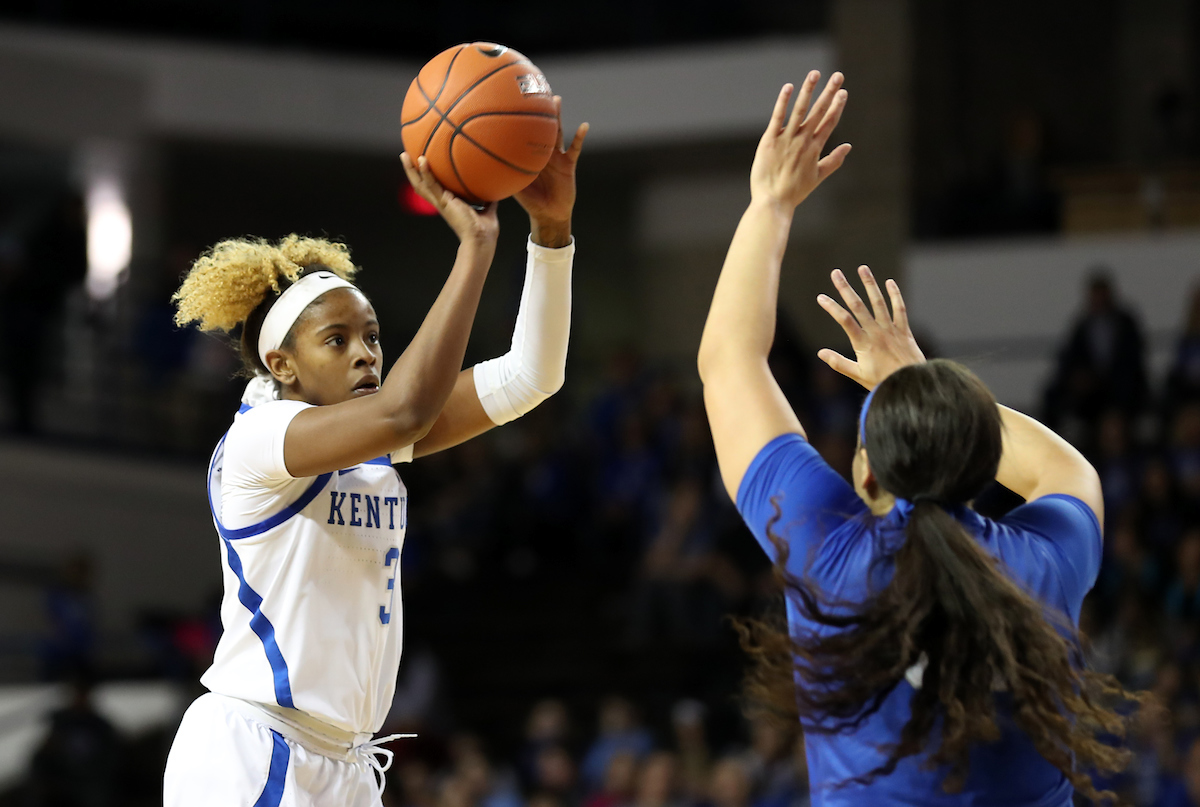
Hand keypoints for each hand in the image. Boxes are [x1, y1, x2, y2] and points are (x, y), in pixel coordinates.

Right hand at [401, 152, 498, 246]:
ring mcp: (441, 202)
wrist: (482, 240)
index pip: (434, 187)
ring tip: (405, 155)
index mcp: (449, 203)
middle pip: (421, 185)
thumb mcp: (487, 209)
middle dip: (412, 171)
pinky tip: (422, 160)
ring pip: (420, 184)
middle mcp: (442, 202)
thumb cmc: (484, 231)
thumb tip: (495, 191)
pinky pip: (431, 185)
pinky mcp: (443, 202)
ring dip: (411, 170)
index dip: (427, 177)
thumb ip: (488, 199)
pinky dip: (426, 172)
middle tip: (405, 156)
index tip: (423, 163)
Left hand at [515, 96, 587, 246]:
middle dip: (536, 110)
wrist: (550, 214)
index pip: (521, 134)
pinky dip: (579, 137)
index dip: (517, 120)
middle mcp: (541, 152)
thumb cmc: (531, 203)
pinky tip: (584, 126)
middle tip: (531, 90)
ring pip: (556, 132)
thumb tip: (484, 171)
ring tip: (556, 99)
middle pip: (538, 127)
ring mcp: (556, 156)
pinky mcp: (569, 163)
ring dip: (556, 116)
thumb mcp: (514, 189)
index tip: (509, 101)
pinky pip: (575, 148)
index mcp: (528, 156)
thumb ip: (503, 178)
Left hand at [750, 72, 850, 208]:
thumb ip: (834, 160)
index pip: (829, 122)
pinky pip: (778, 117)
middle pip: (819, 112)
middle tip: (838, 76)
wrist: (773, 202)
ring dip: (808, 91)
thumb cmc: (794, 192)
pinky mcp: (770, 140)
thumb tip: (848, 146)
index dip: (837, 106)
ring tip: (815, 74)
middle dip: (829, 93)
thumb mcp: (818, 177)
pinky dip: (783, 102)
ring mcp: (786, 139)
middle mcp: (803, 141)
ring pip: (800, 110)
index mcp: (815, 148)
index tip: (843, 92)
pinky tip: (789, 87)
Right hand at [816, 265, 924, 389]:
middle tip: (836, 273)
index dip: (832, 307)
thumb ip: (839, 363)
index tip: (821, 297)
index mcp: (863, 344)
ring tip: (862, 268)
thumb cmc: (883, 382)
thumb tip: (820, 353)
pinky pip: (900, 309)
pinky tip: (889, 282)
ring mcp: (891, 330)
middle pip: (858, 306)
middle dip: (845, 288)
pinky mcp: (904, 330)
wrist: (911, 384)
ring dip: (870, 284)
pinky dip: (895, 295)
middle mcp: (876, 333)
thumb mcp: (857, 375)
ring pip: (879, 303)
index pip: (844, 320)